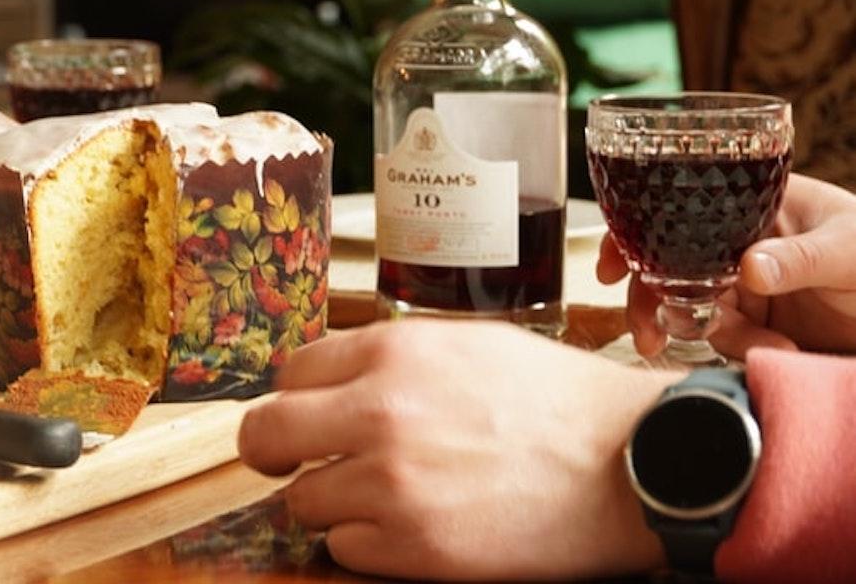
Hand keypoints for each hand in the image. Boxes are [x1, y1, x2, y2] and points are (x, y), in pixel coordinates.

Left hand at [238, 320, 678, 580]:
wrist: (629, 464)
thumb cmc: (555, 400)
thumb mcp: (466, 345)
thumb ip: (389, 358)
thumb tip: (328, 379)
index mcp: (393, 353)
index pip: (291, 371)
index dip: (299, 393)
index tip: (309, 410)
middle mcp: (380, 414)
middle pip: (265, 433)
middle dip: (271, 447)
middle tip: (286, 457)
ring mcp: (392, 486)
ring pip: (301, 499)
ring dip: (330, 498)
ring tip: (381, 492)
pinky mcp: (414, 550)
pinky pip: (342, 548)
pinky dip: (365, 541)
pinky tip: (408, 524)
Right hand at [598, 173, 855, 358]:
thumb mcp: (853, 250)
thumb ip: (802, 257)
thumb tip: (748, 268)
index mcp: (757, 201)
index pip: (680, 205)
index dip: (637, 230)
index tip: (614, 263)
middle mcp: (741, 239)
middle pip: (671, 262)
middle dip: (652, 298)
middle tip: (648, 331)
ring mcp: (747, 283)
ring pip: (694, 305)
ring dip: (713, 332)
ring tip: (763, 348)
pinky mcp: (760, 323)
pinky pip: (725, 336)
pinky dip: (742, 350)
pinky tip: (778, 352)